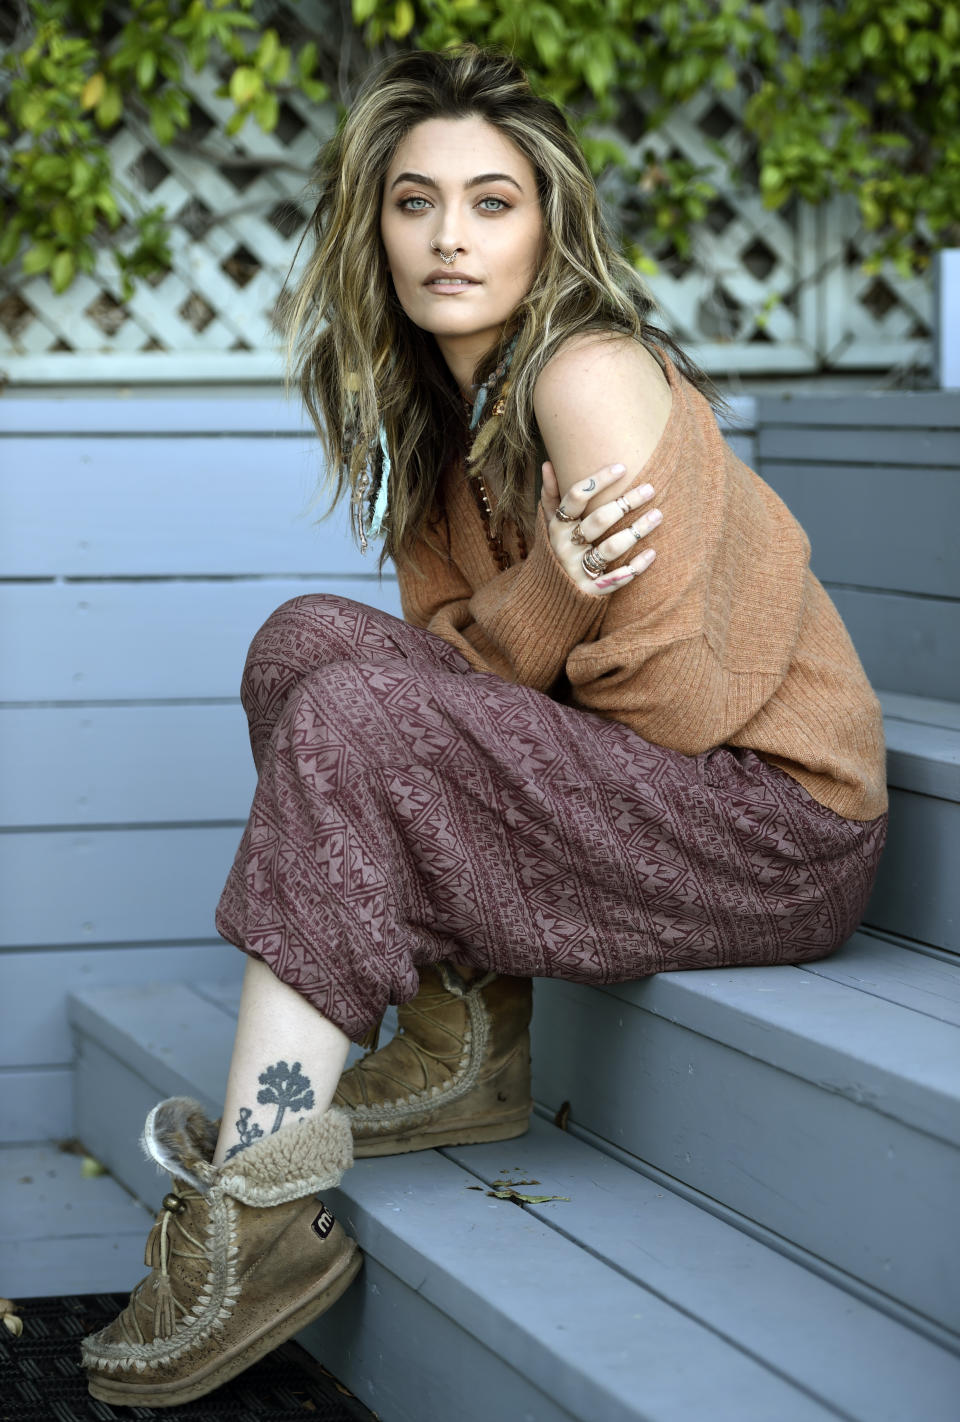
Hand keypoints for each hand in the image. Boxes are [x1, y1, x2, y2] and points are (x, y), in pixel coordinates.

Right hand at [540, 460, 660, 594]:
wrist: (547, 597)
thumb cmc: (556, 551)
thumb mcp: (549, 525)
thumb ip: (551, 496)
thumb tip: (547, 463)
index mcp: (556, 527)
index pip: (576, 498)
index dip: (597, 481)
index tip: (622, 467)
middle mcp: (565, 547)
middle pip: (598, 520)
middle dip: (625, 503)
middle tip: (650, 488)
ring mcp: (577, 570)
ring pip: (610, 549)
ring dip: (636, 531)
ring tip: (658, 515)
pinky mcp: (590, 590)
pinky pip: (616, 579)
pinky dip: (635, 567)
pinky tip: (653, 553)